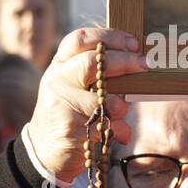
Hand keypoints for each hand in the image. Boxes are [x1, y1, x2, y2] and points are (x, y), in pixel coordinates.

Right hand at [26, 27, 147, 184]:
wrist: (44, 150)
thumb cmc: (68, 111)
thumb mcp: (72, 85)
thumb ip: (94, 71)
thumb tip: (135, 59)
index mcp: (60, 65)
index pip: (80, 39)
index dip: (109, 37)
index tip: (133, 43)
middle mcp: (57, 80)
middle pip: (92, 62)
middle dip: (124, 61)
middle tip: (144, 64)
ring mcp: (62, 104)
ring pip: (104, 98)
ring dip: (121, 106)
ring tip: (121, 114)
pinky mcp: (71, 129)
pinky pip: (106, 125)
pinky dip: (119, 130)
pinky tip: (120, 135)